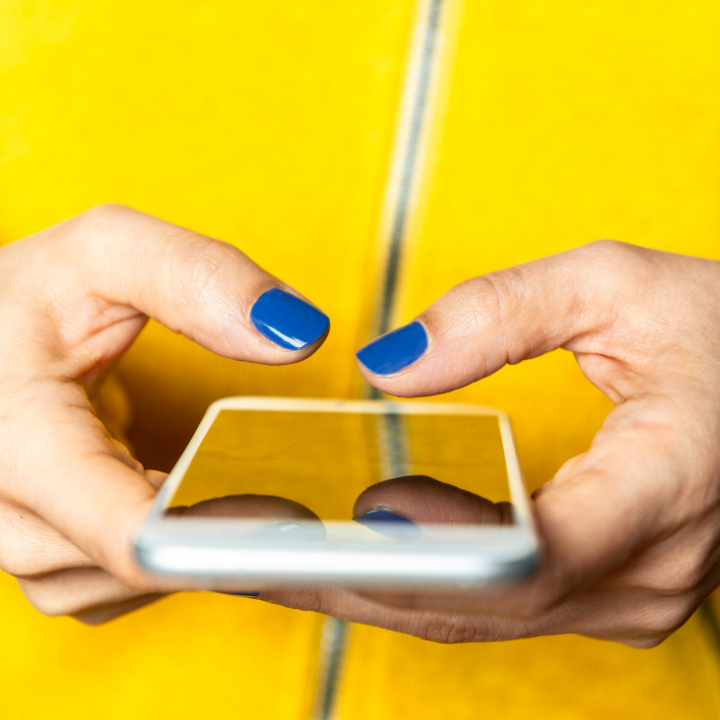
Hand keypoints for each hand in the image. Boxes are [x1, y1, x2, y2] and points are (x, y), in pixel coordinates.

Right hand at [0, 204, 328, 623]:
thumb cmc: (24, 296)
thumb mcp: (103, 254)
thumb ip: (199, 277)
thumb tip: (297, 333)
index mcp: (13, 438)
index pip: (125, 530)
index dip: (218, 537)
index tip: (291, 517)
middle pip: (132, 566)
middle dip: (209, 535)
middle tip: (276, 494)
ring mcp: (10, 538)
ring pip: (118, 586)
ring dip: (177, 548)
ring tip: (216, 484)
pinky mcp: (35, 547)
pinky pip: (104, 586)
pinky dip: (151, 555)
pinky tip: (175, 504)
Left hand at [265, 241, 719, 646]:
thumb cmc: (717, 330)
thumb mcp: (613, 285)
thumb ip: (498, 314)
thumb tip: (388, 364)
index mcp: (667, 484)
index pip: (536, 549)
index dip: (431, 545)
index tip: (334, 530)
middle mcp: (645, 568)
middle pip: (481, 599)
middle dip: (360, 581)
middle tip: (249, 554)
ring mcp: (626, 593)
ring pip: (476, 615)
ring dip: (374, 591)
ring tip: (272, 562)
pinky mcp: (601, 590)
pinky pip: (491, 603)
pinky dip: (415, 584)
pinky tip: (348, 560)